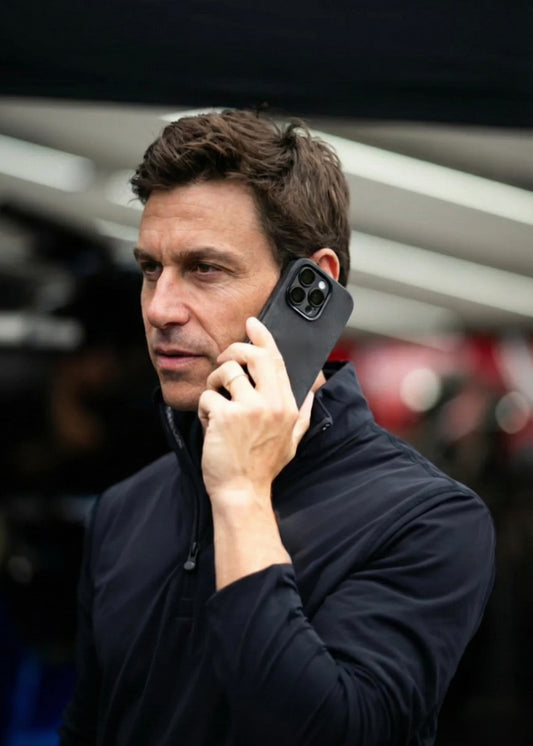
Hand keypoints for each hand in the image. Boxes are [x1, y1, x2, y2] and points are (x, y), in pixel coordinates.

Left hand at [198, 316, 312, 508]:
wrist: (242, 493)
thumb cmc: (262, 469)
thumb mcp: (292, 442)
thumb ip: (302, 414)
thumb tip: (311, 392)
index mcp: (288, 405)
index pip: (277, 360)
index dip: (263, 337)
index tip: (253, 322)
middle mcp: (273, 403)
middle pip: (253, 355)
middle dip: (233, 350)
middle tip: (223, 362)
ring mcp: (250, 408)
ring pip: (225, 372)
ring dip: (214, 385)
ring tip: (216, 405)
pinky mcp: (226, 416)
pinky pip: (207, 396)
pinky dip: (204, 409)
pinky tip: (210, 427)